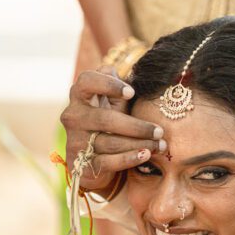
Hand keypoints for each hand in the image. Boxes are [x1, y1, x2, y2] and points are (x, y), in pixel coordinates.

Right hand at [60, 68, 164, 193]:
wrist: (93, 161)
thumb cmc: (108, 123)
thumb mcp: (112, 102)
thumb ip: (117, 85)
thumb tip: (128, 71)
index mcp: (80, 95)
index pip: (87, 81)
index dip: (108, 85)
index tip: (131, 92)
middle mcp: (74, 116)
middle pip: (105, 119)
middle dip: (137, 126)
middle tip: (160, 131)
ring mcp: (76, 141)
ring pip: (110, 142)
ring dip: (139, 144)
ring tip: (160, 145)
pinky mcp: (82, 163)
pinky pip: (108, 161)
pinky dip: (129, 158)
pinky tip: (146, 155)